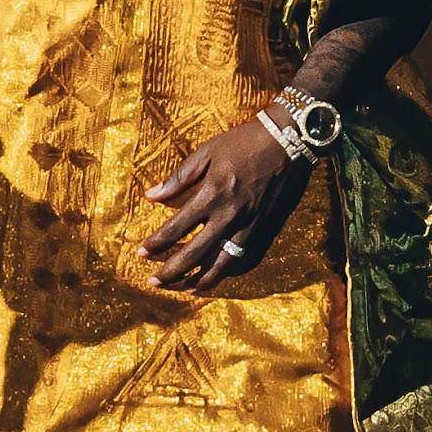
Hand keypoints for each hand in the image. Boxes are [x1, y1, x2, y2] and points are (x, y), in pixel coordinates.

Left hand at [145, 114, 314, 288]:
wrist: (290, 143)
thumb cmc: (245, 143)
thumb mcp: (207, 152)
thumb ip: (179, 177)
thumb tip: (151, 195)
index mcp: (210, 196)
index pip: (175, 229)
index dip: (156, 244)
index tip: (141, 253)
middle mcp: (228, 218)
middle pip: (194, 255)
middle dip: (170, 272)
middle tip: (153, 282)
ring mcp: (249, 228)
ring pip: (221, 266)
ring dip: (199, 281)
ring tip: (184, 289)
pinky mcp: (266, 232)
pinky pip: (246, 261)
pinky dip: (230, 272)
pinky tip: (218, 275)